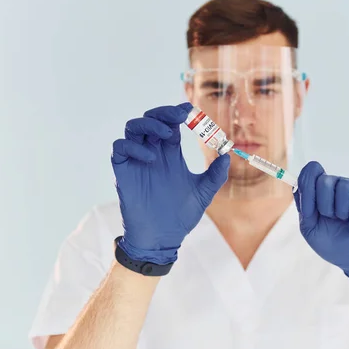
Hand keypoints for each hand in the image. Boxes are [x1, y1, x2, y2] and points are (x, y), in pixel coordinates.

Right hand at [111, 103, 229, 264]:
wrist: (163, 238)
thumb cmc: (181, 216)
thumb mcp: (204, 193)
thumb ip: (216, 174)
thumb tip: (228, 154)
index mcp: (170, 155)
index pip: (171, 125)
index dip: (177, 113)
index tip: (190, 109)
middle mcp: (152, 153)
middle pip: (151, 120)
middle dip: (163, 113)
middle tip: (179, 116)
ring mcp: (136, 161)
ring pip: (133, 128)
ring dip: (148, 124)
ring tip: (167, 133)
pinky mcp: (123, 172)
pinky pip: (120, 148)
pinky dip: (133, 146)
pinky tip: (151, 157)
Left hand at [293, 161, 348, 290]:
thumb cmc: (334, 245)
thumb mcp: (310, 228)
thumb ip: (303, 206)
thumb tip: (296, 184)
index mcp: (323, 191)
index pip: (312, 172)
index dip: (306, 186)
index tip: (307, 210)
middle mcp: (340, 187)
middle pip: (325, 180)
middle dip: (324, 205)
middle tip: (331, 219)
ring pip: (345, 186)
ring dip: (341, 211)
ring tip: (345, 223)